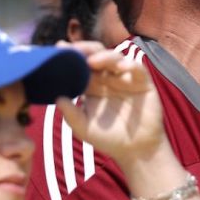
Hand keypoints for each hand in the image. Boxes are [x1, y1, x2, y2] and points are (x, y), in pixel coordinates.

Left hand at [56, 41, 164, 165]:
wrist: (135, 150)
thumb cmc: (108, 138)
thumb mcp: (84, 128)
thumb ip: (71, 114)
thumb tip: (57, 98)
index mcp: (91, 85)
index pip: (79, 65)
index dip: (70, 56)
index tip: (57, 49)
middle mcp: (108, 78)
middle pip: (96, 55)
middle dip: (85, 49)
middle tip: (73, 50)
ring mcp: (125, 78)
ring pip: (115, 57)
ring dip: (104, 56)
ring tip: (93, 61)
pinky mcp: (143, 82)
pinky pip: (137, 68)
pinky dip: (130, 64)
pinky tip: (122, 67)